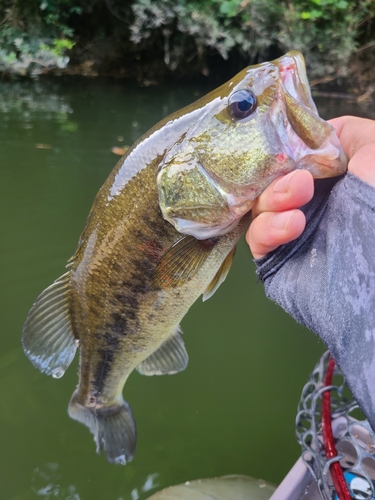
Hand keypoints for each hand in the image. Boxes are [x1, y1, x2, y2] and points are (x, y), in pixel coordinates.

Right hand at [247, 116, 374, 258]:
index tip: (287, 148)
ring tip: (299, 197)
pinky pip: (256, 238)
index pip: (289, 161)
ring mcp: (292, 233)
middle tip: (301, 181)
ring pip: (260, 207)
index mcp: (329, 180)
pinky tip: (293, 225)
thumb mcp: (374, 147)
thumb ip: (345, 132)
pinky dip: (268, 228)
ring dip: (273, 198)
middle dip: (279, 176)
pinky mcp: (278, 259)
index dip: (282, 152)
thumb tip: (316, 135)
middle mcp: (309, 205)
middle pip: (269, 182)